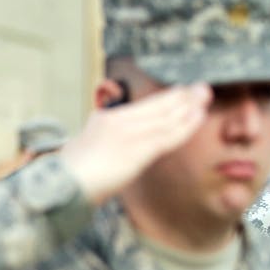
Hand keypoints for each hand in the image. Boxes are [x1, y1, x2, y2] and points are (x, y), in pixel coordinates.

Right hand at [60, 84, 211, 203]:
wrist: (66, 181)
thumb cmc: (73, 169)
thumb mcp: (85, 142)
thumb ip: (103, 133)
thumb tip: (112, 132)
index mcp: (107, 118)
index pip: (144, 105)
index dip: (166, 98)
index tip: (181, 91)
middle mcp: (120, 121)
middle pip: (157, 107)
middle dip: (181, 96)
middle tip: (201, 88)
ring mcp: (130, 135)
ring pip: (165, 118)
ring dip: (188, 106)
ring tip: (203, 96)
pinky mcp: (137, 151)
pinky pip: (167, 136)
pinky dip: (185, 126)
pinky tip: (198, 116)